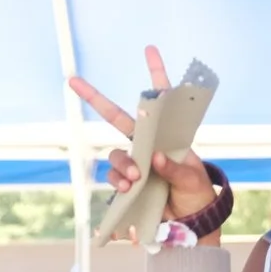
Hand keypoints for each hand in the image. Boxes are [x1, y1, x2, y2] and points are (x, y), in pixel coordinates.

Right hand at [70, 46, 215, 229]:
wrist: (191, 222)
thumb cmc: (197, 194)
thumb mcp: (193, 180)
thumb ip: (175, 169)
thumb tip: (153, 158)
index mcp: (168, 137)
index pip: (161, 102)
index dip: (156, 75)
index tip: (150, 49)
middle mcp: (147, 146)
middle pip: (116, 118)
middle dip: (94, 98)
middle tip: (73, 81)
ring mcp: (135, 163)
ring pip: (115, 155)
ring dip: (122, 165)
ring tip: (135, 179)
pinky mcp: (128, 183)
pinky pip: (114, 178)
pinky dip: (118, 182)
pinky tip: (128, 189)